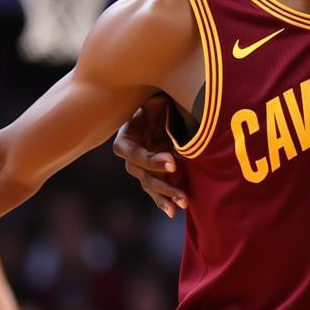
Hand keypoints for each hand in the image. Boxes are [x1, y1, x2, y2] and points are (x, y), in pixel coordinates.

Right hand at [112, 94, 186, 216]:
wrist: (166, 104)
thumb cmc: (157, 98)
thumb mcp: (154, 98)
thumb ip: (154, 102)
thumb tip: (157, 101)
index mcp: (126, 137)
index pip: (134, 154)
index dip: (151, 160)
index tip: (173, 163)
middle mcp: (132, 154)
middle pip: (143, 175)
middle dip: (163, 185)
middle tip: (182, 193)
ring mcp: (143, 166)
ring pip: (151, 185)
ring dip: (166, 196)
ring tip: (182, 205)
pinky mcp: (154, 172)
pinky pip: (156, 189)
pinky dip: (165, 199)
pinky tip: (173, 211)